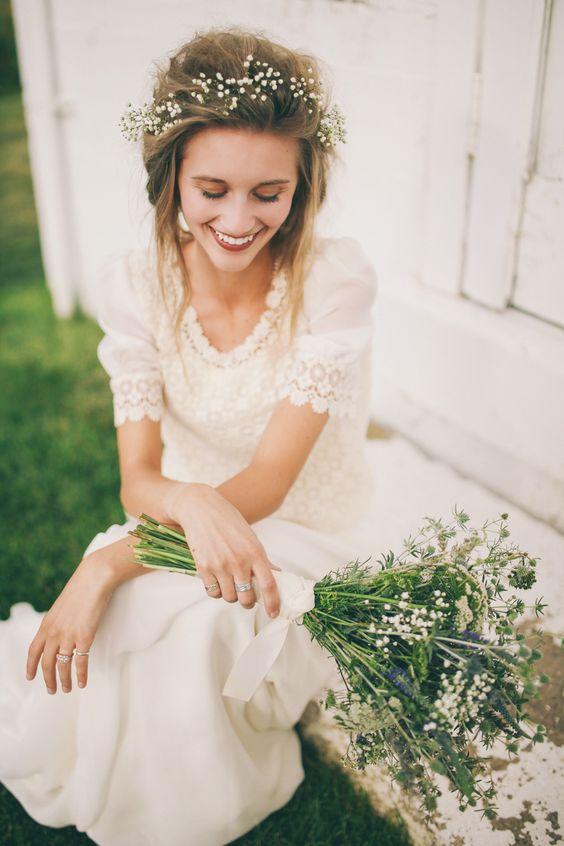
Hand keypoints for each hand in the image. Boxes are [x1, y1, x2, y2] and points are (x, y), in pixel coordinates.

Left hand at [26, 552, 115, 693]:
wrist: (93, 579)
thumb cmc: (81, 589)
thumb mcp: (61, 607)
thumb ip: (57, 622)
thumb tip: (59, 633)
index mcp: (46, 624)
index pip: (33, 651)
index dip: (31, 666)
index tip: (30, 677)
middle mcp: (54, 633)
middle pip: (46, 663)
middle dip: (47, 680)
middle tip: (51, 690)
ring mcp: (68, 636)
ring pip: (62, 666)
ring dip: (64, 681)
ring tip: (66, 689)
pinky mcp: (85, 637)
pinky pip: (80, 662)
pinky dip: (80, 675)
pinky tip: (82, 683)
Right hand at [166, 483, 280, 616]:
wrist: (200, 507)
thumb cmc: (228, 520)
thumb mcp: (250, 537)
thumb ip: (261, 559)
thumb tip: (276, 575)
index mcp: (255, 552)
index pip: (269, 585)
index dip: (273, 602)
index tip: (273, 613)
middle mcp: (239, 561)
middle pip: (247, 598)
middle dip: (247, 601)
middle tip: (246, 596)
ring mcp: (220, 565)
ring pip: (229, 597)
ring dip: (230, 595)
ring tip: (229, 582)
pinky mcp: (203, 567)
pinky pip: (212, 592)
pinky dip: (216, 591)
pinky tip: (217, 580)